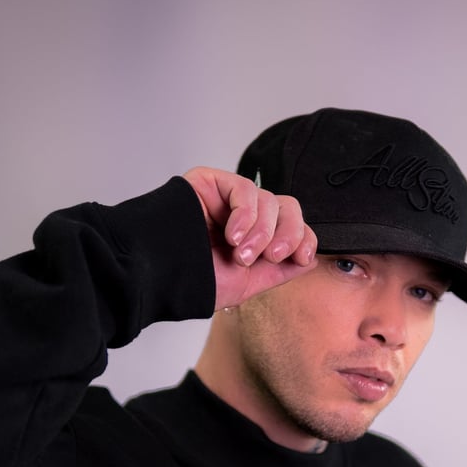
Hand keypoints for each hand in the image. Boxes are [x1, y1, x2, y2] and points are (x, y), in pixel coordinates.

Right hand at [183, 167, 317, 309]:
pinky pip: (245, 189)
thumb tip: (311, 258)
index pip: (293, 227)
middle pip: (288, 208)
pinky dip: (245, 214)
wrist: (155, 277)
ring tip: (238, 254)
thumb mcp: (247, 283)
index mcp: (254, 239)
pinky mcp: (211, 182)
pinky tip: (231, 235)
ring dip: (261, 232)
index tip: (299, 258)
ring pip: (269, 201)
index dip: (304, 239)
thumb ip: (279, 270)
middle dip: (287, 234)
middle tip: (271, 256)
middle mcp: (244, 217)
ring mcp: (227, 199)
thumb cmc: (192, 282)